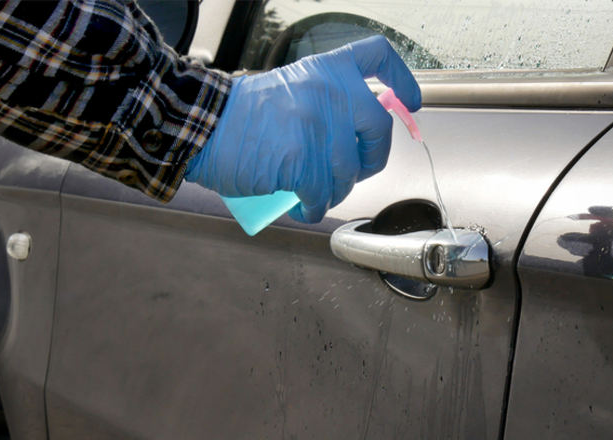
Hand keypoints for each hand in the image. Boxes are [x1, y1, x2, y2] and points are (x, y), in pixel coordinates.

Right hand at [184, 36, 420, 222]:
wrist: (202, 125)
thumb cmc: (241, 114)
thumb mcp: (292, 88)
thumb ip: (327, 99)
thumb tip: (355, 133)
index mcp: (327, 69)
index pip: (378, 57)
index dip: (402, 80)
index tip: (410, 102)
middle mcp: (329, 91)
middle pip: (379, 129)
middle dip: (373, 158)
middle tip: (356, 171)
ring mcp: (317, 126)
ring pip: (350, 171)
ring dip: (337, 190)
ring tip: (315, 192)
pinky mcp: (302, 161)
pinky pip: (323, 195)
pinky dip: (314, 208)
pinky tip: (302, 205)